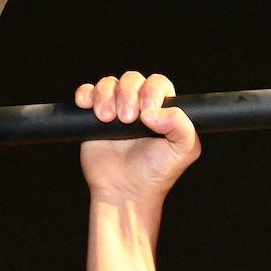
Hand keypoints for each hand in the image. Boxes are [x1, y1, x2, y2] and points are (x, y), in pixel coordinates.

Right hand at [75, 72, 200, 203]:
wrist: (126, 191)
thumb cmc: (158, 172)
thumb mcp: (184, 150)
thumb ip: (181, 124)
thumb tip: (151, 112)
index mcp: (164, 109)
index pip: (158, 83)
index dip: (151, 91)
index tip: (147, 112)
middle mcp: (140, 106)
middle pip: (132, 80)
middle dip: (128, 95)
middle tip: (127, 119)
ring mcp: (116, 109)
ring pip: (109, 84)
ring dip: (106, 96)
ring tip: (107, 119)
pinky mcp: (93, 117)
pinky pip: (87, 92)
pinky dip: (86, 94)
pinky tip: (88, 107)